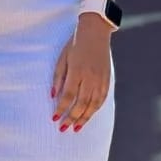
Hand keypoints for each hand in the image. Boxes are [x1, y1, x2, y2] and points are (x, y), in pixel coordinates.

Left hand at [51, 14, 112, 132]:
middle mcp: (90, 77)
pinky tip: (88, 115)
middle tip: (63, 128)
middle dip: (71, 118)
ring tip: (76, 128)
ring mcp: (100, 79)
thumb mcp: (62, 58)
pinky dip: (95, 109)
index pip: (68, 96)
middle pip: (80, 103)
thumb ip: (58, 78)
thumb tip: (53, 97)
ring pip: (93, 104)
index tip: (54, 118)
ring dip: (84, 118)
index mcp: (77, 71)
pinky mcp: (107, 79)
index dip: (61, 109)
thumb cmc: (75, 44)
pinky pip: (102, 99)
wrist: (95, 32)